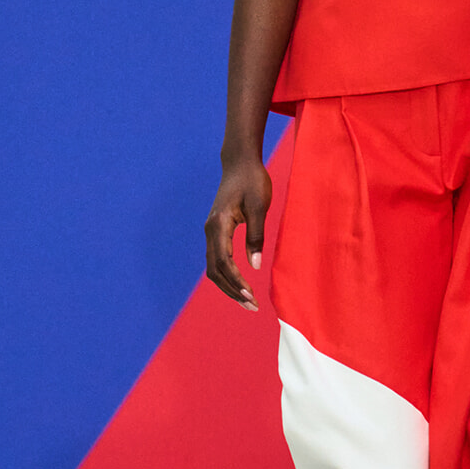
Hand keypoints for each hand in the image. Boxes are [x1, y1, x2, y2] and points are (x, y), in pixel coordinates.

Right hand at [204, 156, 272, 310]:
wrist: (240, 162)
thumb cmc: (253, 181)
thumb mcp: (259, 207)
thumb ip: (256, 236)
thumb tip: (255, 266)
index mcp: (219, 224)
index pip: (224, 262)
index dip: (236, 282)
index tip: (251, 295)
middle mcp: (210, 230)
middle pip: (215, 270)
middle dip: (232, 291)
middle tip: (252, 306)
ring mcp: (211, 232)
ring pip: (213, 267)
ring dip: (229, 286)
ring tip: (247, 300)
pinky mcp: (216, 231)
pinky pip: (217, 259)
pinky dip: (227, 275)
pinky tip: (240, 284)